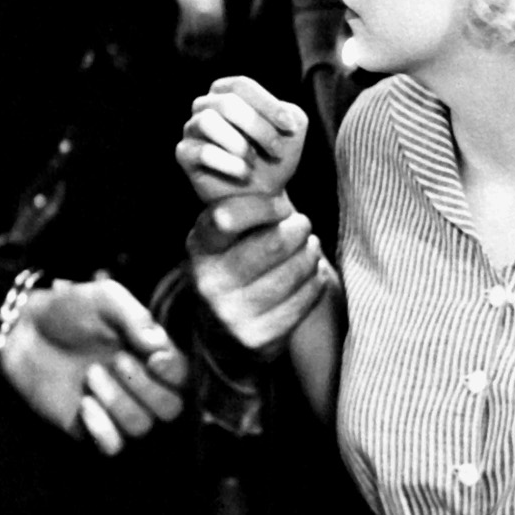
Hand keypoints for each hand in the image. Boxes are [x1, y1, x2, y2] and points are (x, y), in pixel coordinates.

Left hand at [0, 278, 187, 456]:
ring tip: (90, 375)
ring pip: (141, 427)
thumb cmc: (68, 311)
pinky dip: (102, 429)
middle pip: (171, 409)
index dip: (175, 372)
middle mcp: (141, 386)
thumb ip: (135, 316)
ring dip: (118, 402)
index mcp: (152, 355)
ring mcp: (117, 410)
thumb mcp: (104, 298)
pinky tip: (83, 404)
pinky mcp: (92, 429)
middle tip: (116, 361)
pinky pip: (113, 447)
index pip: (184, 377)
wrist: (24, 332)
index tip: (153, 358)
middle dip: (145, 387)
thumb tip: (160, 345)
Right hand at [177, 76, 307, 205]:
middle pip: (227, 102)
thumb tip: (280, 112)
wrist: (262, 195)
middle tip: (276, 150)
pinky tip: (244, 173)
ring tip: (254, 161)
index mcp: (228, 92)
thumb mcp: (292, 131)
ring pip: (208, 121)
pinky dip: (229, 163)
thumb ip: (291, 113)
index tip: (289, 127)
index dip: (268, 105)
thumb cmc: (274, 156)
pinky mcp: (185, 154)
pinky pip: (203, 152)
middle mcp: (205, 105)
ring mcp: (191, 128)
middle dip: (258, 127)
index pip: (242, 86)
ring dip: (239, 143)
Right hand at [188, 190, 330, 355]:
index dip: (263, 206)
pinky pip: (303, 300)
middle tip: (303, 225)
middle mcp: (209, 282)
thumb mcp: (223, 238)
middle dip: (298, 228)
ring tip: (310, 248)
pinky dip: (315, 282)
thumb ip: (241, 209)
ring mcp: (232, 314)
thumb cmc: (232, 267)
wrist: (220, 336)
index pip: (228, 216)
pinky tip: (313, 275)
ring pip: (294, 272)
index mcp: (199, 248)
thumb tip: (272, 175)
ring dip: (311, 255)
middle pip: (273, 243)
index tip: (280, 206)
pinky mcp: (258, 338)